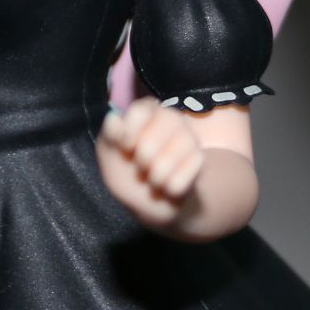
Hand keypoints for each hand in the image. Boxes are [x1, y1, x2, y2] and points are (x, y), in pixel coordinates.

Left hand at [96, 96, 204, 232]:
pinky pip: (178, 180)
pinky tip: (168, 184)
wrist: (149, 198)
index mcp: (147, 111)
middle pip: (149, 142)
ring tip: (153, 177)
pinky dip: (167, 189)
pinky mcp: (200, 160)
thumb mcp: (108, 153)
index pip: (139, 112)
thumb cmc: (126, 169)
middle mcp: (172, 117)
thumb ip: (109, 135)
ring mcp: (189, 137)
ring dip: (153, 179)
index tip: (125, 147)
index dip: (127, 135)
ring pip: (165, 163)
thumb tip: (114, 119)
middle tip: (140, 165)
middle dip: (139, 162)